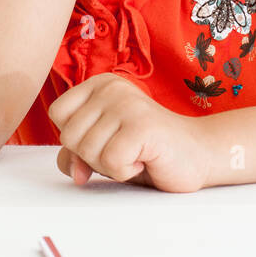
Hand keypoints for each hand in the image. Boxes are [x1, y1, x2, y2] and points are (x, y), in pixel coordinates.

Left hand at [49, 73, 210, 193]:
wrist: (198, 154)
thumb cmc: (148, 151)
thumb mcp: (103, 149)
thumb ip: (77, 155)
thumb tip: (74, 172)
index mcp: (100, 83)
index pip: (57, 113)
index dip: (76, 137)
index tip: (107, 139)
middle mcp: (112, 87)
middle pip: (68, 136)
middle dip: (93, 156)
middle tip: (125, 149)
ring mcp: (128, 104)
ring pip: (86, 151)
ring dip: (111, 165)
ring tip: (137, 152)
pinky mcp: (142, 125)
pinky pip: (110, 162)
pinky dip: (125, 171)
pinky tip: (145, 159)